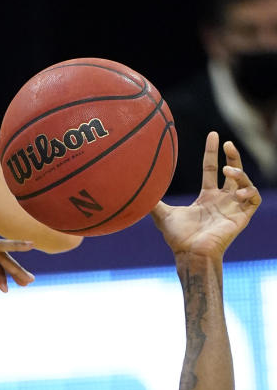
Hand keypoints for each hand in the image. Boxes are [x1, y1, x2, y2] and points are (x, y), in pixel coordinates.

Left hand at [151, 133, 260, 259]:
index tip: (213, 135)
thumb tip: (136, 187)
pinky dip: (249, 191)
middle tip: (227, 144)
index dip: (212, 152)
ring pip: (244, 182)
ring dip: (239, 173)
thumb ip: (153, 201)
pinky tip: (237, 192)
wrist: (191, 254)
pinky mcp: (242, 217)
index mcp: (206, 197)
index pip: (211, 169)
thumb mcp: (163, 215)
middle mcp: (221, 200)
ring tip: (228, 171)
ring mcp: (233, 208)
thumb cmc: (178, 239)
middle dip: (233, 155)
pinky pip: (254, 199)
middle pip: (232, 171)